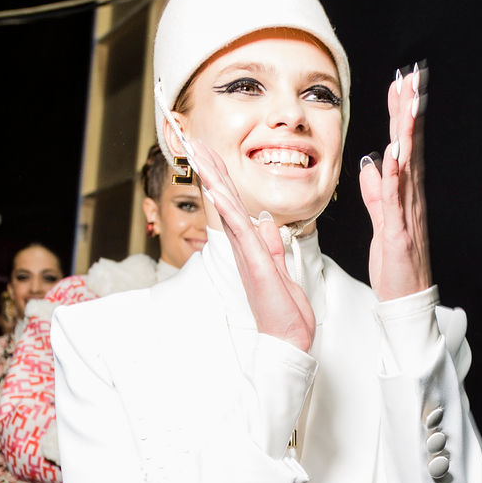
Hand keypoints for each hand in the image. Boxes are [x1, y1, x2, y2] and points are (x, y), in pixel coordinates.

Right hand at [185, 138, 315, 353]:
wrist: (288, 340)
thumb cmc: (285, 313)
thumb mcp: (282, 271)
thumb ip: (273, 246)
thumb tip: (267, 223)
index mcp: (250, 248)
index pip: (234, 205)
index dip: (222, 178)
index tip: (210, 153)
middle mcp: (243, 249)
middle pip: (224, 201)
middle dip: (210, 169)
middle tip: (193, 142)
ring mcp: (246, 255)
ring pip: (227, 209)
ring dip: (213, 179)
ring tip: (198, 153)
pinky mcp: (254, 263)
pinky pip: (239, 230)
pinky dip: (227, 208)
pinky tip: (217, 189)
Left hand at [358, 62, 432, 301]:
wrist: (405, 301)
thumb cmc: (395, 267)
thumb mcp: (381, 224)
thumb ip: (376, 194)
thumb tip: (371, 166)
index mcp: (405, 195)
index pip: (403, 147)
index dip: (402, 115)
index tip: (401, 85)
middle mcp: (411, 199)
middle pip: (410, 147)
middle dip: (409, 111)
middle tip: (411, 78)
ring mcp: (407, 215)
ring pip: (408, 166)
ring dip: (407, 133)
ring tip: (408, 103)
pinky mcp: (399, 233)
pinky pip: (396, 201)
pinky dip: (395, 177)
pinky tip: (394, 155)